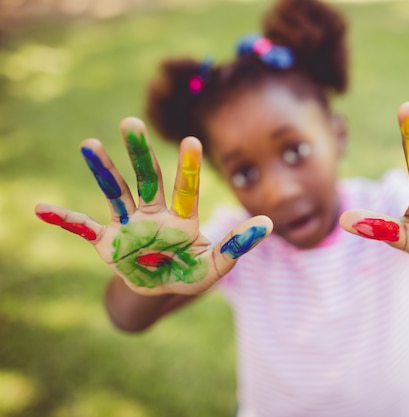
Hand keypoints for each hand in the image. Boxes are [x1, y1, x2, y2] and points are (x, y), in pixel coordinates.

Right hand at [35, 117, 271, 294]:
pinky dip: (65, 220)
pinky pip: (84, 228)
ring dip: (103, 172)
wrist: (159, 291)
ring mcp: (128, 226)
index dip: (188, 167)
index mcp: (180, 220)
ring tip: (90, 144)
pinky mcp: (108, 242)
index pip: (185, 190)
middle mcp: (153, 215)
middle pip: (146, 180)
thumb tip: (268, 224)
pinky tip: (41, 208)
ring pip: (116, 194)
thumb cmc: (188, 275)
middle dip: (139, 153)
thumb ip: (237, 245)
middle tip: (132, 122)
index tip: (192, 140)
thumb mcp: (215, 266)